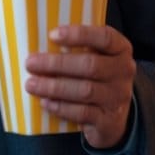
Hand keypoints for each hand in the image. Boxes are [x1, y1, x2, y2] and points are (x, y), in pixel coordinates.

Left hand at [24, 24, 136, 148]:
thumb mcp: (94, 57)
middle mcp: (123, 72)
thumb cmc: (95, 77)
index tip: (52, 35)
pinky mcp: (109, 120)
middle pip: (90, 65)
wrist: (113, 115)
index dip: (79, 34)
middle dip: (56, 64)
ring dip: (54, 87)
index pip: (105, 37)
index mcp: (120, 49)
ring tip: (31, 84)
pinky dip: (61, 107)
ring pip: (85, 90)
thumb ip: (75, 48)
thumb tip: (38, 42)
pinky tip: (46, 102)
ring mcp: (118, 97)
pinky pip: (83, 113)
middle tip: (30, 63)